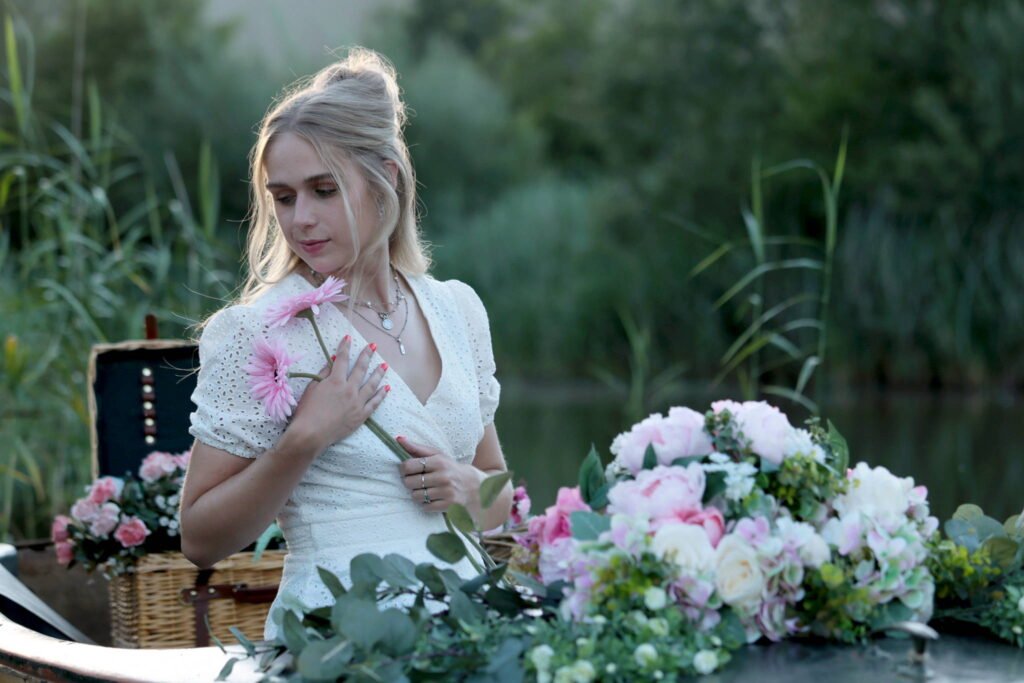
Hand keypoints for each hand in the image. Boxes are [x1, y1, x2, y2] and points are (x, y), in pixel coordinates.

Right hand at [290, 335, 389, 450]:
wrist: (311, 434)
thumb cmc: (307, 411)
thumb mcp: (311, 389)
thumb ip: (323, 374)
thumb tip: (332, 360)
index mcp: (335, 381)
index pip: (342, 359)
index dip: (345, 347)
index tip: (349, 337)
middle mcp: (349, 389)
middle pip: (361, 369)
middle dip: (367, 355)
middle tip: (373, 346)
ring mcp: (357, 403)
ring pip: (372, 384)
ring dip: (379, 373)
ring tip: (384, 365)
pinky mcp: (361, 416)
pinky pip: (375, 403)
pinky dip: (381, 394)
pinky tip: (386, 388)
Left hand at [397, 437, 476, 512]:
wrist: (473, 485)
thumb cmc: (449, 468)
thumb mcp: (437, 455)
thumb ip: (416, 448)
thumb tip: (398, 439)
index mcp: (438, 462)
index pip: (408, 466)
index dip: (404, 469)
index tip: (408, 470)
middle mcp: (442, 477)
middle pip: (409, 482)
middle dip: (410, 482)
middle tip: (417, 480)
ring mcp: (446, 492)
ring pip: (415, 496)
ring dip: (418, 494)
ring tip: (426, 489)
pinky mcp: (448, 505)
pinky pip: (425, 507)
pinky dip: (426, 504)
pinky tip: (433, 498)